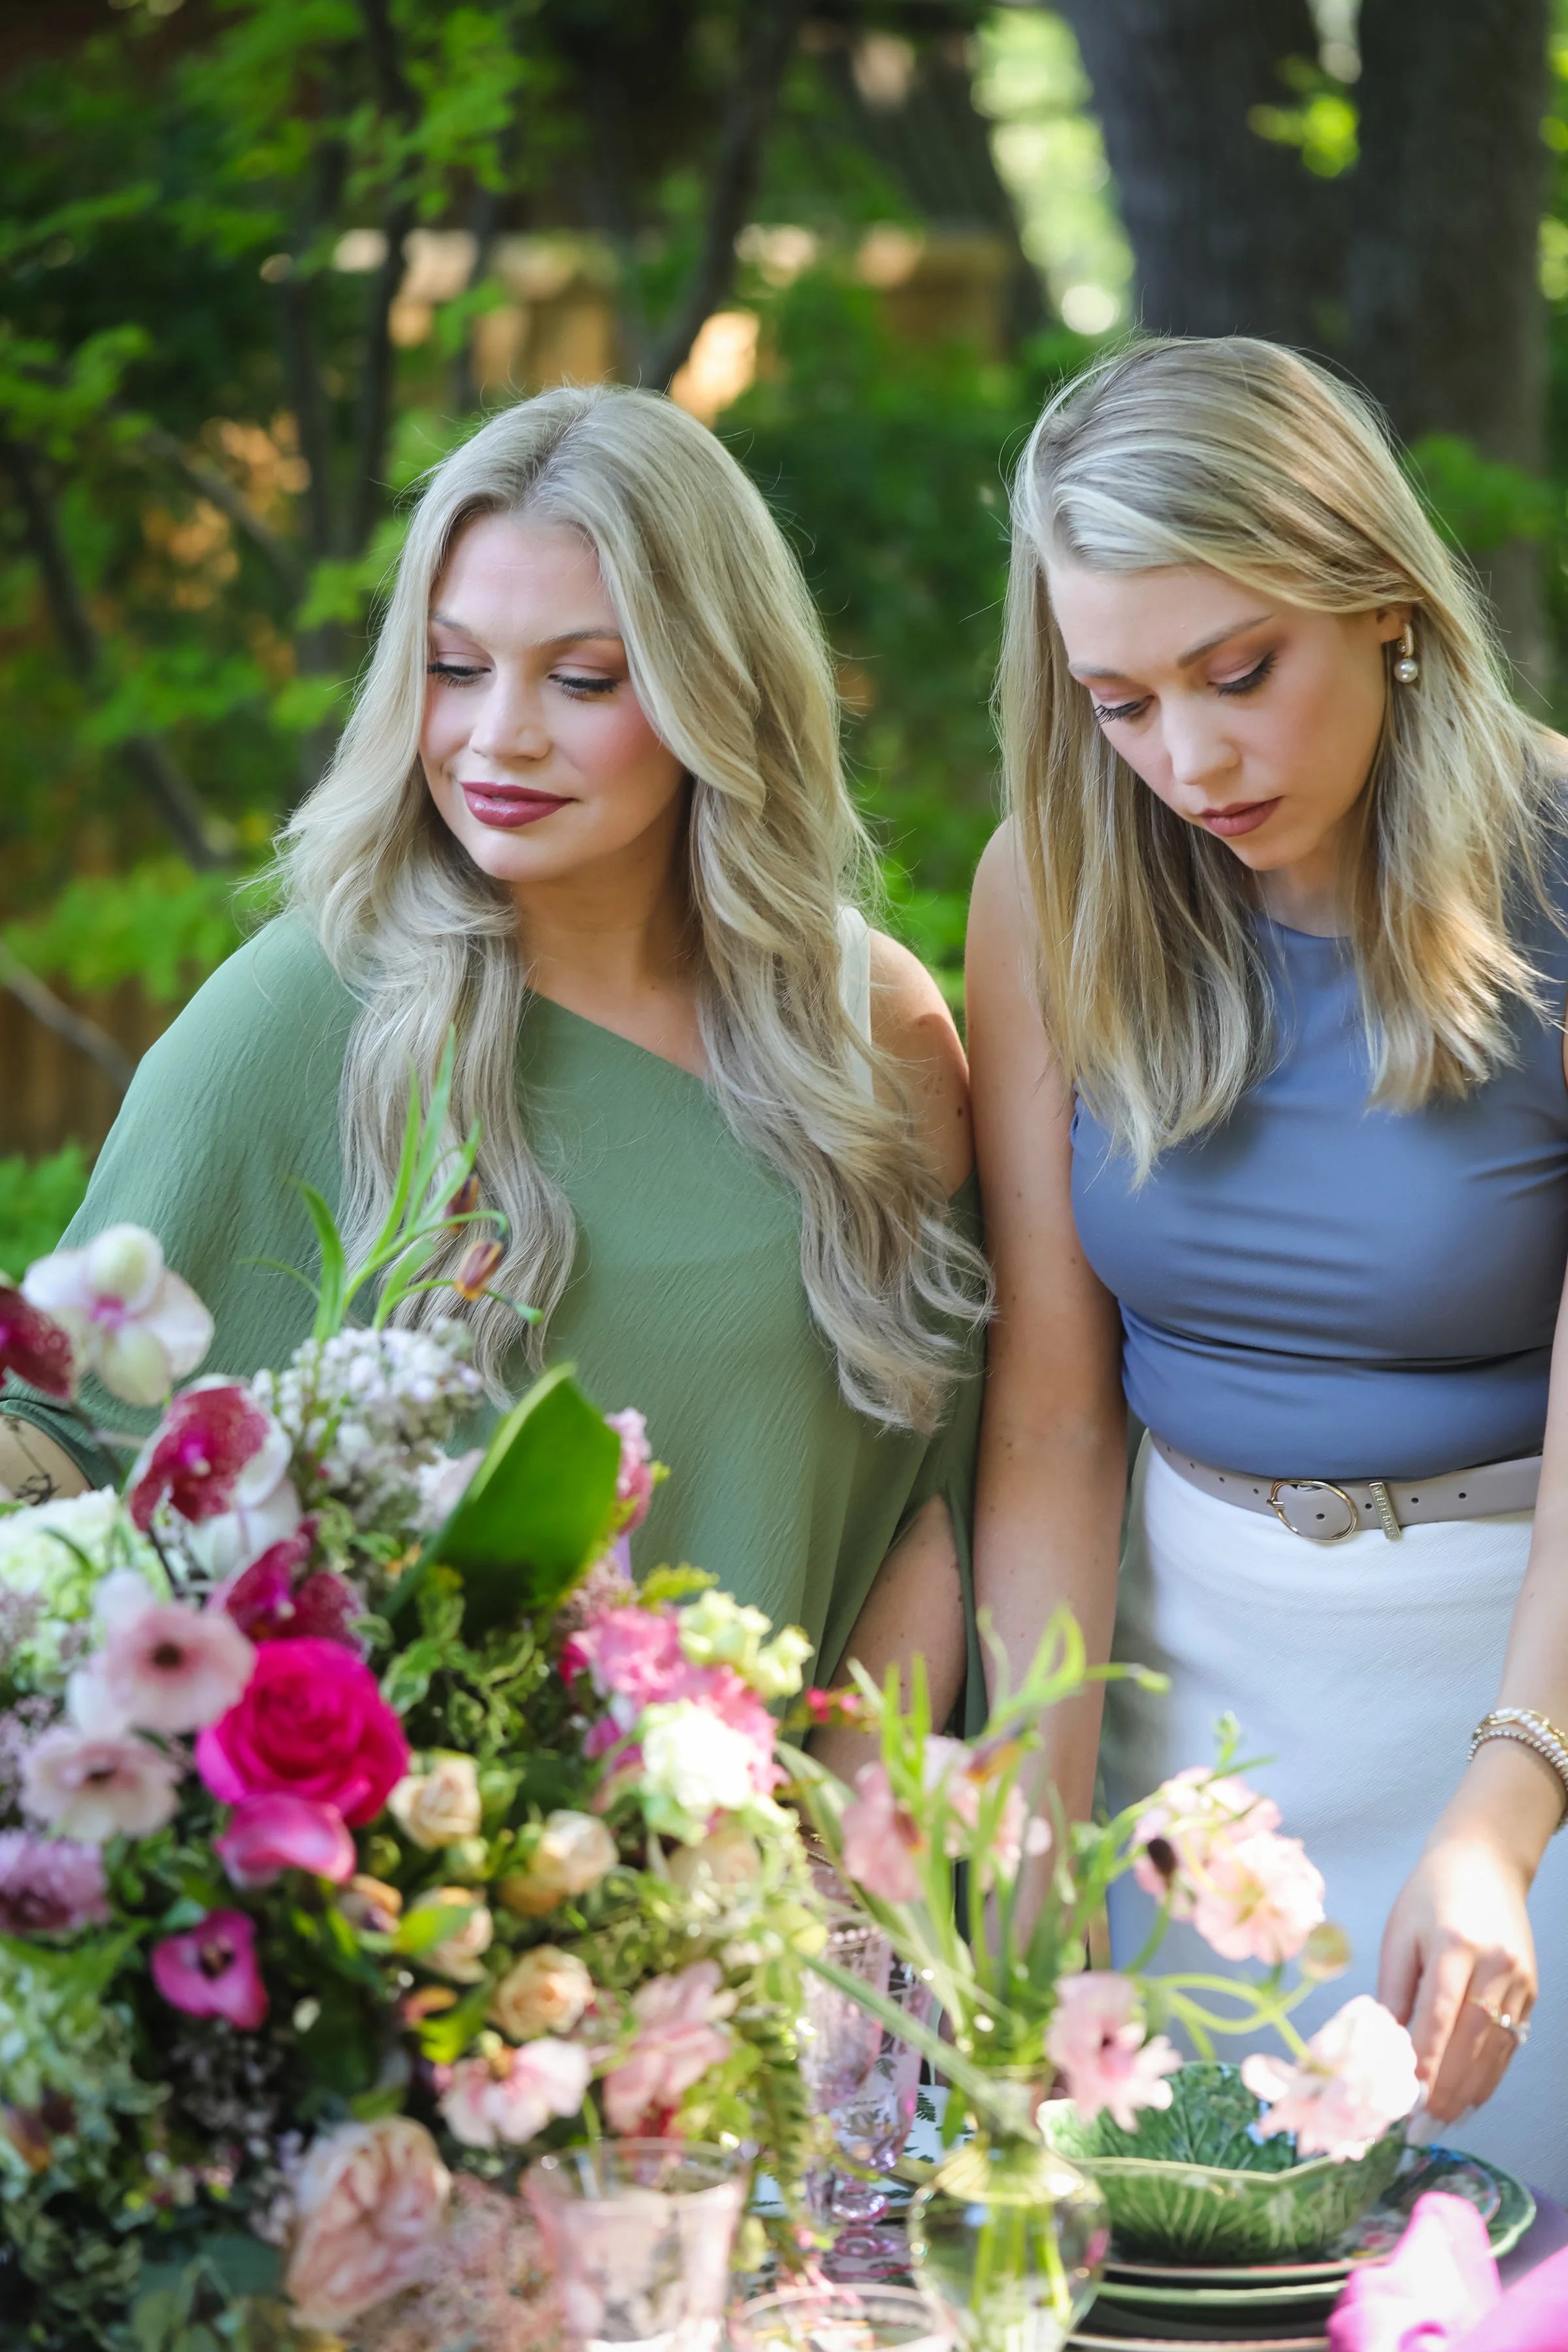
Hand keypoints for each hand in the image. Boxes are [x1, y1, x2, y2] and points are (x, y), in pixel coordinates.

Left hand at [1378, 1829, 1535, 2122]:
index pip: (1440, 2015)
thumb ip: (1395, 1988)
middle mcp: (1494, 1963)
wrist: (1484, 1860)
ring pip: (1496, 2046)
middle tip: (1423, 2128)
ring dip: (1471, 2090)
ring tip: (1444, 2123)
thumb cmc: (1429, 1894)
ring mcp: (1518, 1977)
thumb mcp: (1400, 1931)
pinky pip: (1512, 2040)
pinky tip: (1472, 2096)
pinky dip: (1492, 2072)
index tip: (1407, 2100)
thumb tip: (1384, 2043)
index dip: (1426, 2061)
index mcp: (1454, 1943)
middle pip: (1472, 2038)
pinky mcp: (1531, 1988)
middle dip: (1448, 2088)